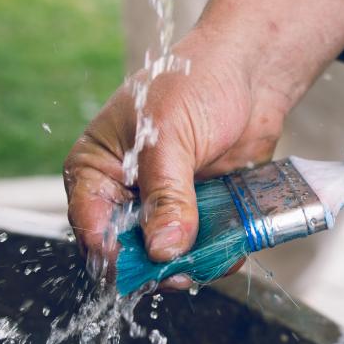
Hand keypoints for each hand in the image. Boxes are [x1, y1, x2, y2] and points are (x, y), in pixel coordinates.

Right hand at [63, 0, 343, 284]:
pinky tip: (230, 251)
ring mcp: (167, 205)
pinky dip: (217, 255)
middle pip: (128, 249)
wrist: (253, 70)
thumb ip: (167, 193)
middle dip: (152, 265)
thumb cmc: (197, 80)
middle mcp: (128, 192)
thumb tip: (163, 248)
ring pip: (168, 256)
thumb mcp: (171, 134)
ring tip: (208, 261)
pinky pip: (204, 248)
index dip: (109, 249)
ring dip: (189, 265)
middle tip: (178, 272)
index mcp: (99, 167)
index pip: (90, 221)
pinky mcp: (203, 213)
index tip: (135, 265)